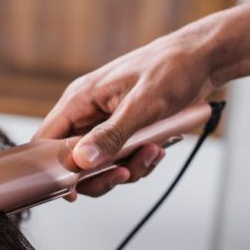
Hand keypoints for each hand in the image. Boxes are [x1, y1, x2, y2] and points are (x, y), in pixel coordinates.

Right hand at [34, 31, 214, 199]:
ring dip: (126, 168)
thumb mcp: (141, 105)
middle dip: (100, 174)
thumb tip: (82, 161)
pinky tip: (158, 149)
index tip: (70, 190)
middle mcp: (86, 113)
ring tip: (153, 153)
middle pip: (73, 160)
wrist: (204, 59)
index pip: (46, 140)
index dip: (52, 169)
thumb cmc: (172, 68)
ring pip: (99, 164)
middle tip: (125, 174)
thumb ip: (110, 135)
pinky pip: (120, 158)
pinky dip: (138, 161)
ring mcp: (104, 123)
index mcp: (79, 100)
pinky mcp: (123, 130)